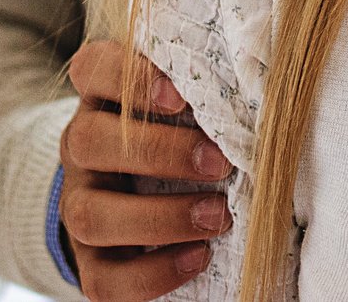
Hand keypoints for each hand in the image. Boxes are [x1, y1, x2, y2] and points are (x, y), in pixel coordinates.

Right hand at [59, 39, 232, 301]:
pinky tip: (199, 257)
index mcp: (101, 99)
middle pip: (88, 141)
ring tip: (217, 217)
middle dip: (158, 153)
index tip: (180, 96)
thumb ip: (205, 93)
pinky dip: (153, 273)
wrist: (141, 195)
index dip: (127, 77)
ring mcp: (78, 206)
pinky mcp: (88, 260)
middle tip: (219, 164)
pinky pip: (102, 278)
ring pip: (90, 215)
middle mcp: (80, 149)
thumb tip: (269, 88)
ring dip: (160, 218)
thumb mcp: (185, 106)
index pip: (91, 68)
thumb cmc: (179, 135)